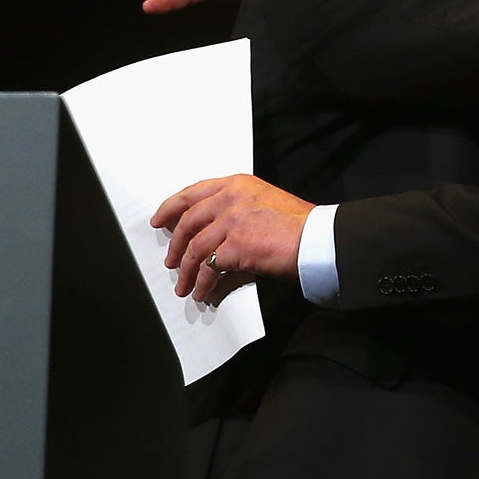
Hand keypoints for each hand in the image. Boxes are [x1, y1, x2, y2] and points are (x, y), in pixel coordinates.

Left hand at [151, 173, 313, 302]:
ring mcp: (230, 221)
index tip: (160, 220)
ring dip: (186, 272)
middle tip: (170, 262)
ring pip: (194, 249)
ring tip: (184, 287)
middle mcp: (230, 198)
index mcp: (237, 184)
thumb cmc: (300, 226)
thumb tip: (218, 236)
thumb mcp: (265, 203)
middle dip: (175, 245)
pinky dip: (202, 284)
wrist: (318, 240)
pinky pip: (208, 269)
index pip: (193, 193)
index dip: (171, 208)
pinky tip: (202, 293)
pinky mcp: (234, 246)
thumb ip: (238, 211)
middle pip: (188, 222)